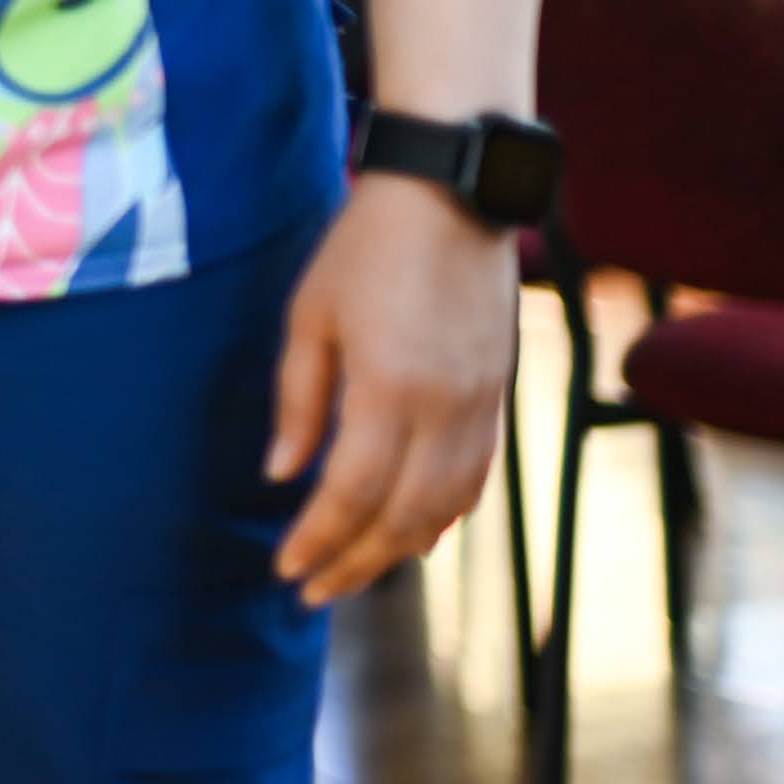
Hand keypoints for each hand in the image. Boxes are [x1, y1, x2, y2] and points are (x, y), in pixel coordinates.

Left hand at [267, 173, 519, 604]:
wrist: (453, 193)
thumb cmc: (366, 246)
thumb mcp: (310, 314)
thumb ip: (298, 400)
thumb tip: (282, 475)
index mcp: (390, 388)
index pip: (352, 492)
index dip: (319, 539)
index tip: (286, 569)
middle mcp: (446, 408)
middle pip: (403, 516)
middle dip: (355, 562)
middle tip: (313, 591)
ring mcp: (482, 404)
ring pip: (447, 505)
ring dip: (400, 548)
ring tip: (355, 570)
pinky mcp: (501, 393)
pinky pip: (477, 476)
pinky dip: (445, 514)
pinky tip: (417, 533)